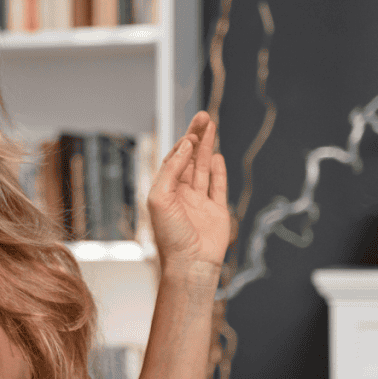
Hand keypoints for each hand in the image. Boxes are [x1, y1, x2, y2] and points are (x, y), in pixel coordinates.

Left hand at [147, 111, 230, 271]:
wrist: (190, 263)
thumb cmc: (170, 234)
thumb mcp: (160, 197)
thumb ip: (172, 170)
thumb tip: (185, 146)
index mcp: (164, 191)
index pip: (172, 160)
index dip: (181, 145)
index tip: (190, 133)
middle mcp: (181, 194)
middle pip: (189, 159)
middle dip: (196, 137)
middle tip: (203, 116)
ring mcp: (200, 203)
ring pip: (203, 168)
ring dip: (206, 147)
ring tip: (211, 125)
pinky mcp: (217, 212)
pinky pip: (217, 187)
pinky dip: (217, 171)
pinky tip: (215, 156)